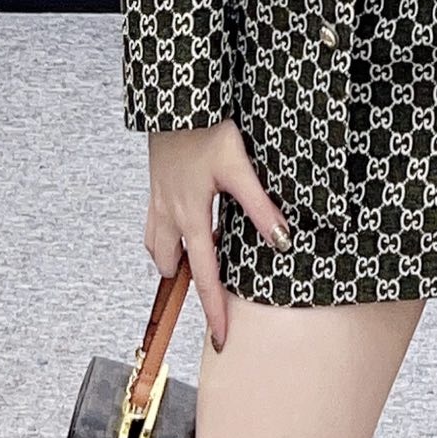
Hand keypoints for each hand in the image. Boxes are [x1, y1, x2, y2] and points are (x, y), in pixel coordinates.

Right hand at [146, 122, 292, 353]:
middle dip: (187, 283)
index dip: (215, 311)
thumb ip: (260, 206)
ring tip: (199, 257)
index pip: (205, 276)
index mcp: (190, 216)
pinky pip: (154, 223)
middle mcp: (168, 214)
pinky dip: (167, 234)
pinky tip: (186, 222)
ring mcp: (157, 199)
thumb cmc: (207, 128)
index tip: (222, 341)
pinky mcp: (155, 183)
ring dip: (175, 258)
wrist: (174, 96)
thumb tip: (282, 240)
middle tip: (212, 292)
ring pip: (158, 246)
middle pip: (172, 266)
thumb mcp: (238, 168)